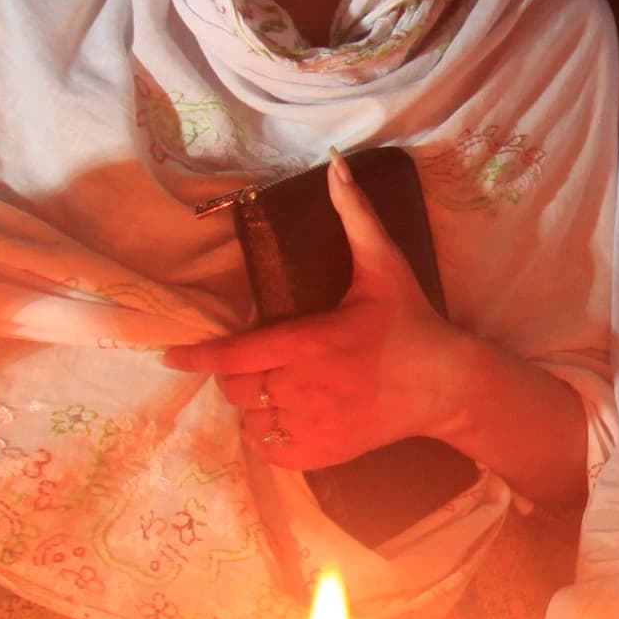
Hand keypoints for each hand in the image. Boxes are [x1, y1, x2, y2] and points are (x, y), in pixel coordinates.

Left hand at [165, 159, 476, 468]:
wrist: (448, 383)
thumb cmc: (411, 321)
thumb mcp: (384, 264)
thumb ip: (355, 215)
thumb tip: (336, 165)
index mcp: (311, 342)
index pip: (235, 354)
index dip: (197, 356)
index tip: (170, 356)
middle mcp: (307, 387)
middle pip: (238, 388)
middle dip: (235, 374)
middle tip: (254, 360)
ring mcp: (316, 424)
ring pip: (252, 422)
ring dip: (252, 406)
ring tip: (272, 388)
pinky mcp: (327, 453)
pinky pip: (274, 452)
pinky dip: (269, 438)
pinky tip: (284, 418)